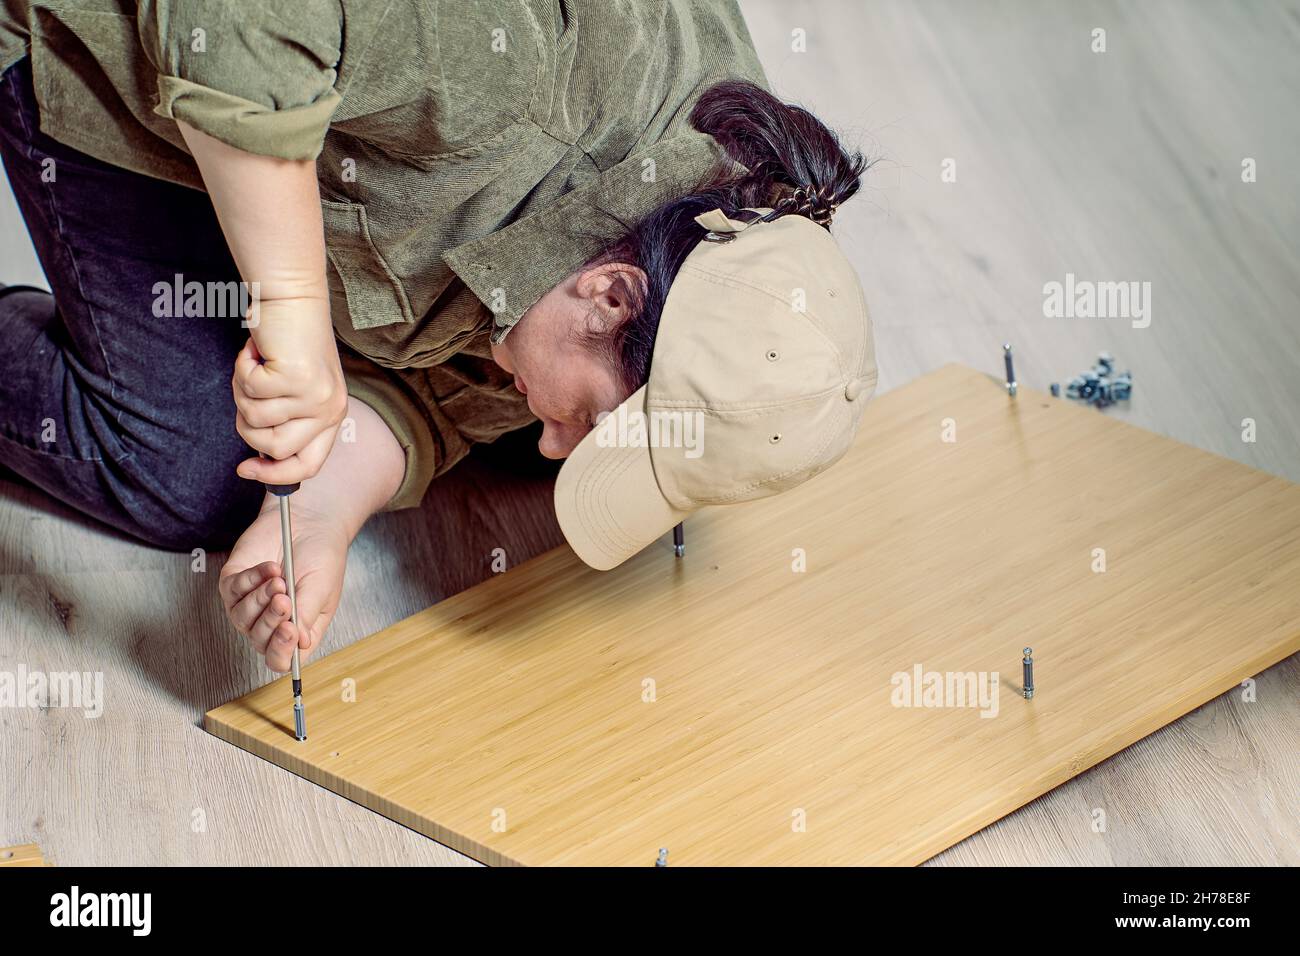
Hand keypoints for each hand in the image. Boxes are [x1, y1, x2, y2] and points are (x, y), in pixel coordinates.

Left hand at [219, 495, 349, 671]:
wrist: (309, 522)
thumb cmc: (321, 558)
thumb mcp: (320, 589)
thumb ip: (306, 616)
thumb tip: (299, 644)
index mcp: (297, 630)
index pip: (281, 659)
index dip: (281, 651)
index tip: (289, 630)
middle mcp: (270, 622)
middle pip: (259, 641)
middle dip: (271, 620)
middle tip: (284, 599)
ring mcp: (249, 604)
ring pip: (241, 618)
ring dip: (260, 599)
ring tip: (278, 579)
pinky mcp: (234, 582)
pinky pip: (233, 590)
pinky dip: (251, 579)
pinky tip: (269, 567)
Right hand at [233, 295, 346, 485]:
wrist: (294, 299)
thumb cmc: (289, 344)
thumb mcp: (294, 390)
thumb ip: (285, 422)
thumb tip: (257, 460)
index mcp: (332, 417)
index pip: (308, 465)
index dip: (274, 475)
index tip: (245, 470)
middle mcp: (330, 410)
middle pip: (275, 448)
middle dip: (248, 426)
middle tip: (248, 392)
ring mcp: (316, 395)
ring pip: (256, 418)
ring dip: (243, 392)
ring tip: (256, 366)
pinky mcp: (297, 378)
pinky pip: (250, 390)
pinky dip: (242, 369)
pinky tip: (256, 352)